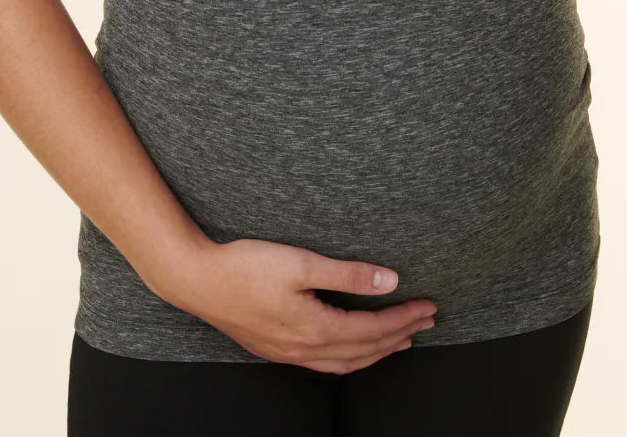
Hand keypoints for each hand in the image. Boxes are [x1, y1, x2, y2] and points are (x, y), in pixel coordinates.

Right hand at [170, 236, 438, 372]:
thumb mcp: (301, 262)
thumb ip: (347, 273)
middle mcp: (305, 349)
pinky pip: (325, 364)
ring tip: (400, 340)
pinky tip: (351, 349)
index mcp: (316, 329)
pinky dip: (350, 358)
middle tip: (427, 322)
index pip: (373, 330)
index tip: (429, 306)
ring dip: (377, 352)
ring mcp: (289, 354)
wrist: (197, 280)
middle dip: (399, 336)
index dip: (404, 318)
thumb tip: (390, 280)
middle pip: (364, 351)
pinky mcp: (276, 349)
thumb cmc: (246, 266)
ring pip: (345, 364)